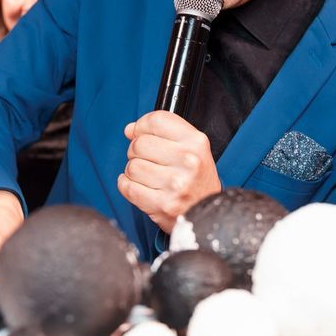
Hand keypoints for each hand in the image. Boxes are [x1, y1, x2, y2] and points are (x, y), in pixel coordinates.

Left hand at [118, 111, 220, 231]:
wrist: (208, 214)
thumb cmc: (198, 181)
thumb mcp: (194, 149)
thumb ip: (163, 133)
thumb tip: (130, 130)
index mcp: (196, 143)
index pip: (156, 120)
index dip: (142, 125)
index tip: (140, 133)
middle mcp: (188, 161)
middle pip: (140, 143)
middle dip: (136, 151)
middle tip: (147, 159)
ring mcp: (175, 184)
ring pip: (132, 166)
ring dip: (133, 171)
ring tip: (148, 176)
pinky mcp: (161, 205)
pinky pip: (127, 187)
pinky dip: (127, 186)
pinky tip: (140, 186)